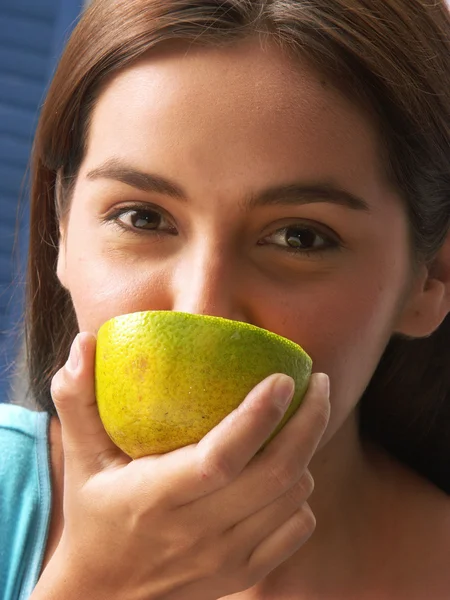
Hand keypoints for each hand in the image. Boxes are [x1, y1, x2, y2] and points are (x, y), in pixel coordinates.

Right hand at [33, 332, 329, 599]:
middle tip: (320, 382)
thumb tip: (83, 342)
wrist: (107, 597)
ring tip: (302, 416)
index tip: (282, 377)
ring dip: (307, 451)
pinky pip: (297, 527)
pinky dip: (301, 492)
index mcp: (157, 498)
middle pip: (277, 474)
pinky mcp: (244, 573)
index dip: (257, 416)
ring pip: (293, 497)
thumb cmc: (94, 515)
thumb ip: (76, 399)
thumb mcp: (78, 457)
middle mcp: (198, 532)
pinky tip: (288, 468)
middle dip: (310, 421)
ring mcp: (227, 558)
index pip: (221, 457)